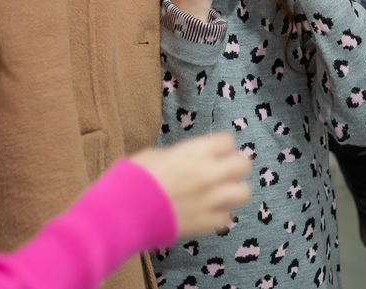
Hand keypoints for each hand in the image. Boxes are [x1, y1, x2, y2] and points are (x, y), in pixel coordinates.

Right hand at [130, 133, 251, 237]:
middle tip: (225, 172)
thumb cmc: (131, 179)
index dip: (222, 147)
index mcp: (195, 152)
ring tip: (221, 194)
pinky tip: (208, 213)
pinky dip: (220, 215)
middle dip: (236, 166)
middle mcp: (208, 173)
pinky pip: (226, 218)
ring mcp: (210, 200)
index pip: (228, 141)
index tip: (216, 152)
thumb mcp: (153, 156)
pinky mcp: (204, 223)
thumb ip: (177, 155)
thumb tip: (183, 158)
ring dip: (233, 191)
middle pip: (244, 165)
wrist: (121, 213)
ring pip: (243, 193)